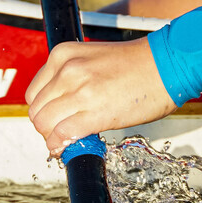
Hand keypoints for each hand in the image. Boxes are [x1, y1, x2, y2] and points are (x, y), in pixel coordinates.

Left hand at [25, 37, 177, 156]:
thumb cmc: (136, 64)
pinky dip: (60, 146)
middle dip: (46, 126)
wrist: (167, 65)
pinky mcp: (94, 112)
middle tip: (60, 132)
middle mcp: (67, 70)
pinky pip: (62, 135)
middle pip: (37, 110)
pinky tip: (69, 147)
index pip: (34, 92)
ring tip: (67, 140)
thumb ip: (70, 77)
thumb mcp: (92, 59)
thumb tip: (58, 106)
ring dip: (52, 138)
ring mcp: (79, 91)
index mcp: (63, 55)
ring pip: (44, 124)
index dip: (43, 110)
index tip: (54, 118)